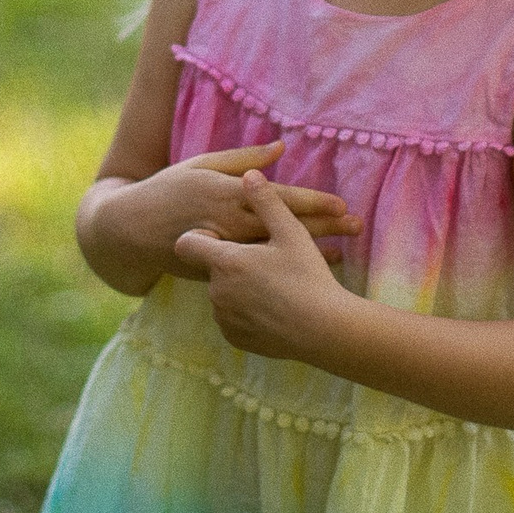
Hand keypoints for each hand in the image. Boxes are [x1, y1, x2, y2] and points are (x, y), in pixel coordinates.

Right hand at [110, 138, 359, 282]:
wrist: (131, 232)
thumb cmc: (169, 190)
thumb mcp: (202, 165)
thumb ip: (243, 159)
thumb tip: (281, 148)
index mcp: (225, 192)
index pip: (276, 198)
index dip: (310, 201)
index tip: (341, 204)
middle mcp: (228, 223)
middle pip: (283, 226)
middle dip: (323, 226)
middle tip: (357, 226)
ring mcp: (225, 249)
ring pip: (276, 250)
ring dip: (311, 250)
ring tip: (345, 251)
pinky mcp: (218, 270)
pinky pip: (260, 268)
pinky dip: (286, 267)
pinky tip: (311, 270)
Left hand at [175, 170, 359, 361]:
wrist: (325, 331)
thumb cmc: (308, 277)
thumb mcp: (291, 233)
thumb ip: (267, 201)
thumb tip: (250, 174)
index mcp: (225, 260)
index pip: (188, 243)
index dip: (204, 236)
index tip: (226, 237)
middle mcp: (216, 290)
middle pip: (210, 268)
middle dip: (231, 263)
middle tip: (265, 262)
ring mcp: (223, 317)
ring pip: (221, 293)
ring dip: (238, 287)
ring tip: (271, 286)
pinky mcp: (233, 338)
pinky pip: (231, 318)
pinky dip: (244, 311)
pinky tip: (270, 307)